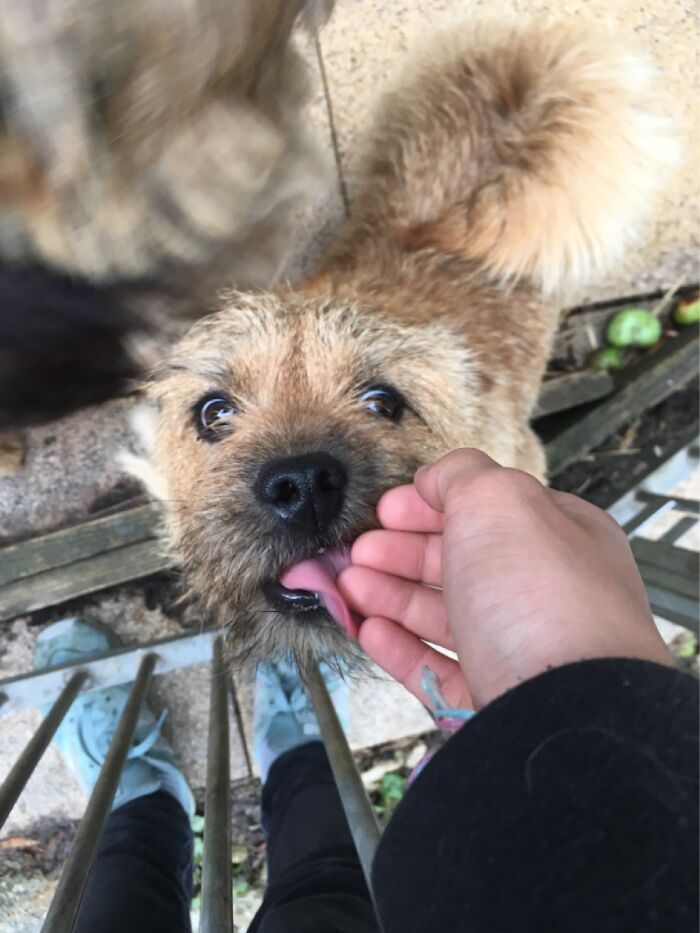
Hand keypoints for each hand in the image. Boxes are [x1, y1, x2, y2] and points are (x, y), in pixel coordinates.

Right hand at [338, 449, 672, 710]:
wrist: (564, 708)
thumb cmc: (537, 593)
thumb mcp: (498, 500)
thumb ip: (461, 475)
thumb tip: (435, 478)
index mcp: (560, 537)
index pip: (489, 512)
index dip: (432, 505)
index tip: (386, 510)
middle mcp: (546, 593)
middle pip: (460, 564)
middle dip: (401, 553)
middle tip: (358, 551)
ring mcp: (522, 651)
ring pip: (446, 618)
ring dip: (391, 597)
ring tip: (349, 587)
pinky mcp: (497, 702)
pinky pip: (441, 671)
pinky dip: (401, 648)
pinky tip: (369, 630)